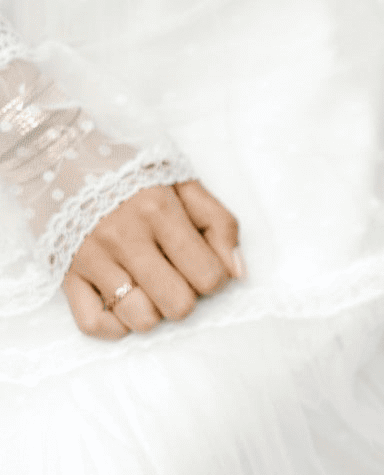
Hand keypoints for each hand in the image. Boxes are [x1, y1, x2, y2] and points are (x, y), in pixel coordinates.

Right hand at [61, 180, 240, 338]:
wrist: (56, 150)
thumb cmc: (128, 167)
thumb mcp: (182, 180)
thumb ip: (218, 223)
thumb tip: (236, 272)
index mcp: (158, 210)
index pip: (208, 275)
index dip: (216, 278)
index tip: (204, 264)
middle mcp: (124, 238)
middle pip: (177, 304)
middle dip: (187, 295)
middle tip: (176, 275)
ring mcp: (91, 258)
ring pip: (140, 319)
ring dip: (153, 310)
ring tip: (149, 286)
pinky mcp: (64, 273)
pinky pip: (94, 324)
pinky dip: (115, 324)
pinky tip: (123, 303)